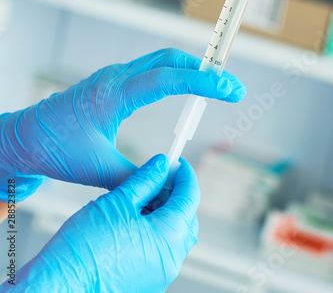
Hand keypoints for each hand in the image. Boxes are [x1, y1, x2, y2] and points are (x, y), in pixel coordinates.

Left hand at [0, 48, 245, 200]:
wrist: (25, 136)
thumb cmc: (55, 149)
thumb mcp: (98, 169)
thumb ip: (138, 177)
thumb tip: (170, 184)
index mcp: (112, 94)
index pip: (167, 79)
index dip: (202, 84)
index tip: (230, 90)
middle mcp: (115, 78)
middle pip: (169, 59)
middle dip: (204, 70)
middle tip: (231, 87)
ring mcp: (114, 76)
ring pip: (161, 61)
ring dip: (190, 69)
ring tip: (216, 86)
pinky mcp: (113, 82)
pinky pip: (151, 69)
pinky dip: (175, 73)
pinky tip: (186, 85)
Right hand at [1, 155, 199, 292]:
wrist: (61, 283)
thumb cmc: (85, 245)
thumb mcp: (118, 200)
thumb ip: (145, 180)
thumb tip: (161, 165)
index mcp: (168, 237)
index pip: (190, 199)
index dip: (185, 176)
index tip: (179, 163)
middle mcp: (170, 259)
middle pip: (186, 218)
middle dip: (177, 195)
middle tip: (159, 177)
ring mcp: (159, 273)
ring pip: (174, 235)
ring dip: (166, 212)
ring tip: (143, 196)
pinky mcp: (146, 280)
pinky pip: (161, 249)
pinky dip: (156, 230)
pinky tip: (135, 218)